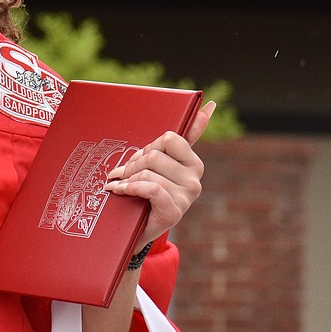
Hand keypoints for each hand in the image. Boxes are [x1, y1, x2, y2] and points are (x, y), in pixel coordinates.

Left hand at [103, 100, 214, 244]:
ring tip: (120, 185)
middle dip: (134, 164)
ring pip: (149, 172)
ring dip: (127, 179)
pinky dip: (131, 188)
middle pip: (155, 155)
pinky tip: (120, 191)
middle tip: (124, 173)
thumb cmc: (146, 189)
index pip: (170, 139)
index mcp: (193, 162)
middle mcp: (195, 179)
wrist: (136, 227)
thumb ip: (183, 136)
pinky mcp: (174, 212)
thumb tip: (210, 104)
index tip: (141, 157)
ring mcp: (187, 197)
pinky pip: (150, 189)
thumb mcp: (159, 161)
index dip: (149, 147)